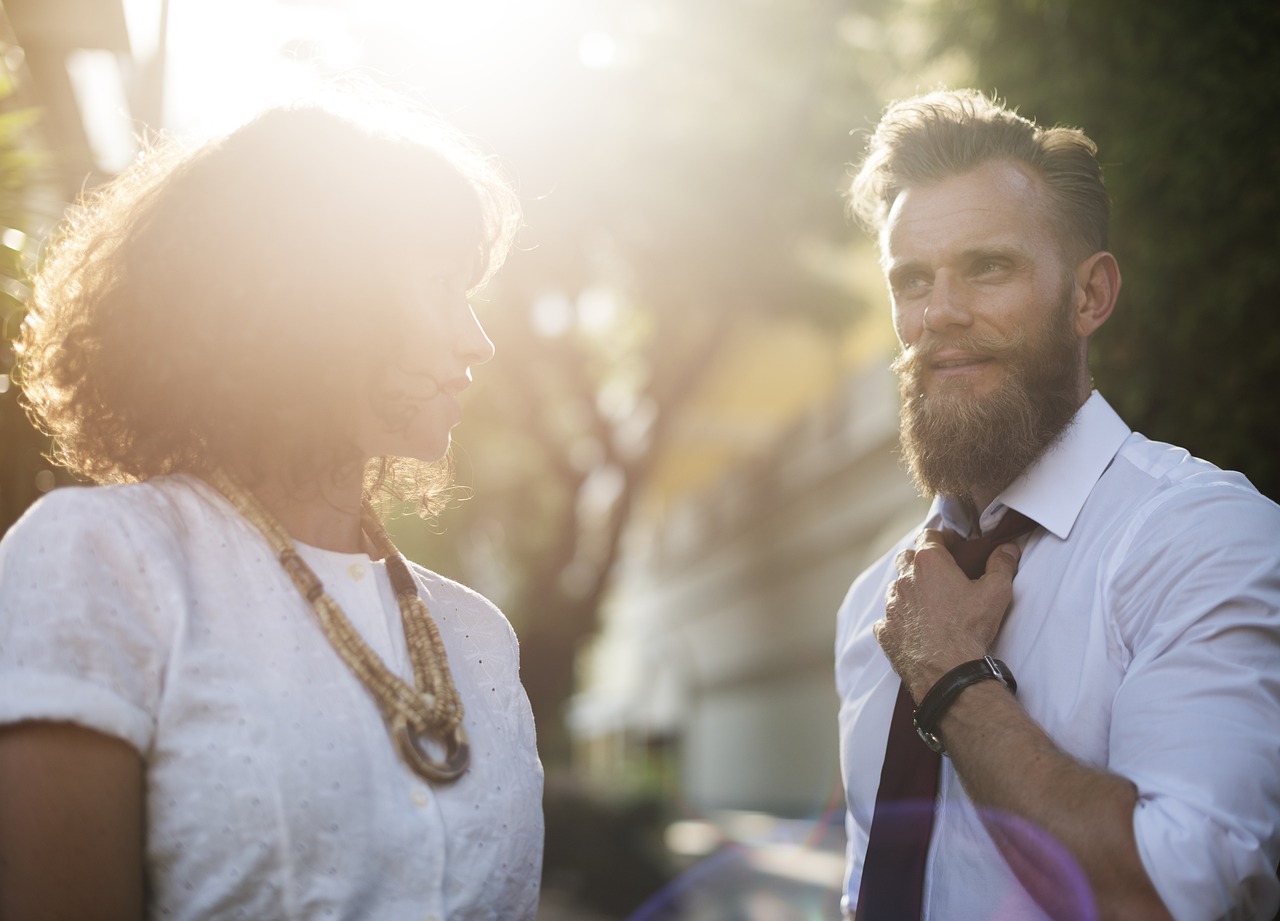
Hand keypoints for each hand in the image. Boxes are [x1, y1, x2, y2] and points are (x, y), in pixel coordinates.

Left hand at [874, 529, 1021, 700]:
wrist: (948, 671)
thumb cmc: (970, 628)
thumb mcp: (996, 592)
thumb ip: (1002, 565)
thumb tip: (1007, 548)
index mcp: (928, 564)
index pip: (928, 536)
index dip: (942, 538)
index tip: (954, 546)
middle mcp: (904, 581)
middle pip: (906, 558)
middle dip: (921, 560)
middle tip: (940, 572)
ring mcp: (891, 607)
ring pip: (896, 588)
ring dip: (909, 590)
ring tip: (929, 602)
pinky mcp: (885, 631)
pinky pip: (887, 619)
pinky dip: (899, 619)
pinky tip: (914, 627)